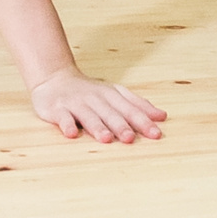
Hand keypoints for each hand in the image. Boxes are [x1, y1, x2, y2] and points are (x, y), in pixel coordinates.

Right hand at [29, 68, 166, 143]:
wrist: (54, 78)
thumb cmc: (90, 91)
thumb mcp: (115, 94)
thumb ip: (138, 105)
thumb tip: (162, 116)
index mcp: (111, 95)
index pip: (129, 108)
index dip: (142, 121)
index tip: (156, 134)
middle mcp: (95, 98)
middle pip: (110, 113)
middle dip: (120, 125)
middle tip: (130, 138)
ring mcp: (75, 103)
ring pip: (88, 116)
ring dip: (97, 127)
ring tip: (106, 139)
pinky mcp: (57, 109)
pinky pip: (62, 117)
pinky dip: (66, 125)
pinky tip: (71, 134)